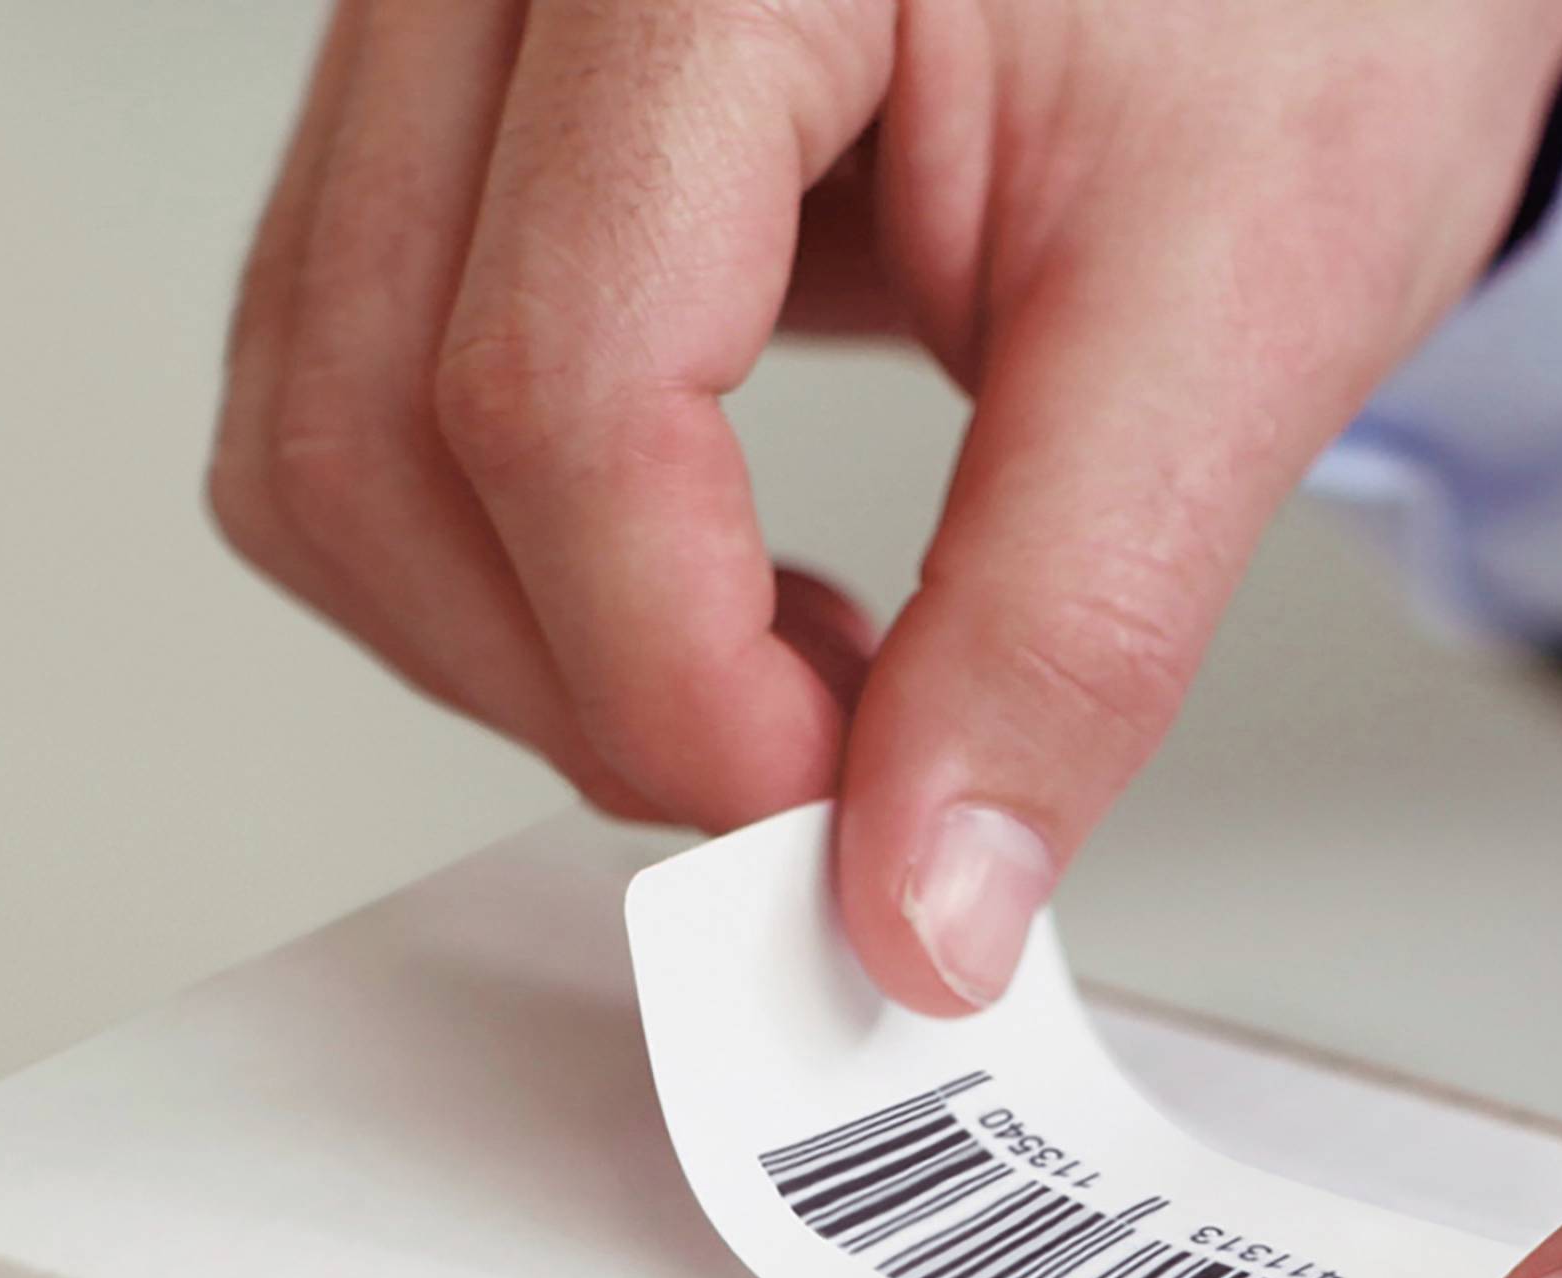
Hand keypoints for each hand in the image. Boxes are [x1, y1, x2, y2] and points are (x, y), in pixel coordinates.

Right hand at [210, 0, 1561, 1010]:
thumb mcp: (1243, 300)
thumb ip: (1069, 628)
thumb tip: (922, 903)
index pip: (558, 387)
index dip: (679, 681)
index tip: (837, 820)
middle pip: (372, 420)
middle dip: (588, 690)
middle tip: (817, 780)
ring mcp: (461, 5)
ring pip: (319, 417)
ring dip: (521, 640)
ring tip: (779, 666)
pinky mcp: (469, 100)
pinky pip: (358, 367)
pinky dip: (508, 549)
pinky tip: (709, 572)